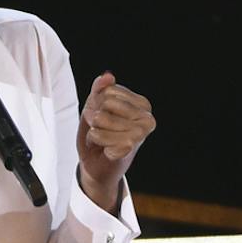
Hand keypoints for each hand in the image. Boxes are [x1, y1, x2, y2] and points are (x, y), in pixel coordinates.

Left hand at [76, 73, 153, 205]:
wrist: (96, 167)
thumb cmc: (98, 135)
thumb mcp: (95, 107)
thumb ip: (99, 89)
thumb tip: (108, 76)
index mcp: (143, 104)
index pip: (108, 90)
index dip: (96, 103)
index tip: (103, 117)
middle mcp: (147, 117)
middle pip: (105, 102)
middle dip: (95, 117)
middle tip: (102, 131)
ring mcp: (140, 133)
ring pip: (101, 118)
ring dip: (94, 131)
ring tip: (103, 140)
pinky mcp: (129, 147)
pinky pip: (100, 135)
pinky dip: (95, 142)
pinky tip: (104, 150)